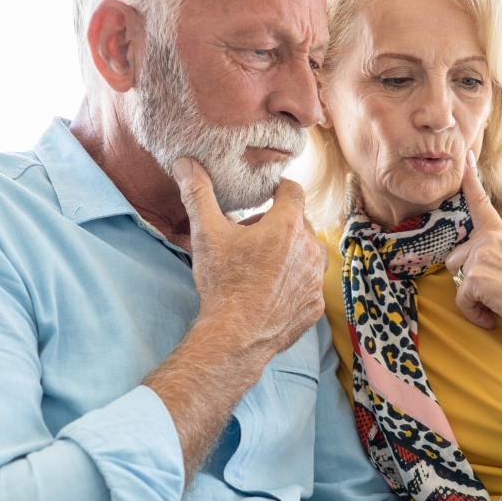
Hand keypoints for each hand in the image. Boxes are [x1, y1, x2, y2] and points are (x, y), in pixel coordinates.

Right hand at [173, 158, 325, 361]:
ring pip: (308, 254)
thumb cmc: (223, 283)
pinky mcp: (315, 305)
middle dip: (278, 224)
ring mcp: (316, 279)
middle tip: (251, 238)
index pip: (293, 191)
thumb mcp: (206, 234)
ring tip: (263, 264)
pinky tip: (272, 291)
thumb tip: (185, 163)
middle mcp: (310, 249)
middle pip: (299, 223)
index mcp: (288, 225)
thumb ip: (198, 194)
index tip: (266, 194)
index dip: (279, 189)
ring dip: (291, 253)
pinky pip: (309, 284)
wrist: (235, 337)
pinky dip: (294, 283)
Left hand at [443, 152, 501, 332]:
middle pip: (455, 258)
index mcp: (499, 232)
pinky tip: (491, 317)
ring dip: (471, 297)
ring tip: (496, 303)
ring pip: (456, 278)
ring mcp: (480, 255)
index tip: (466, 157)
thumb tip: (497, 223)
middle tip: (495, 292)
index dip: (471, 179)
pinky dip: (474, 313)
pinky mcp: (475, 276)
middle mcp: (488, 239)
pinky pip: (461, 299)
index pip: (481, 202)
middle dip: (468, 279)